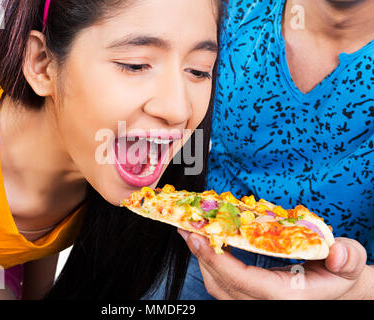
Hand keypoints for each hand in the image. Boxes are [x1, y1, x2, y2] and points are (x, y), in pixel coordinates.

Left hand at [178, 229, 371, 299]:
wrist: (334, 287)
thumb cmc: (338, 274)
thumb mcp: (349, 264)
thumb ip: (347, 259)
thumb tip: (337, 252)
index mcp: (286, 297)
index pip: (245, 283)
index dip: (219, 261)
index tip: (199, 238)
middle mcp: (265, 303)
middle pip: (223, 285)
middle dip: (201, 255)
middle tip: (187, 227)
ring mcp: (254, 301)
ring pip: (217, 286)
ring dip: (201, 258)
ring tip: (191, 231)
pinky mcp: (248, 295)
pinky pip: (221, 283)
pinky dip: (210, 262)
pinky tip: (205, 243)